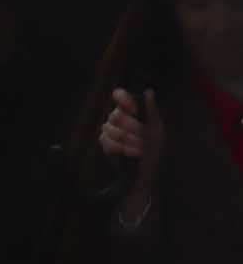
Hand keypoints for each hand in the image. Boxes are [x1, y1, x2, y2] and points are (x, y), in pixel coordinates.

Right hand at [101, 89, 164, 222]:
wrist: (148, 172)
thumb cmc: (155, 149)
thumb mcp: (158, 129)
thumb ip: (151, 111)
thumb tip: (149, 91)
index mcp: (131, 111)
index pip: (119, 95)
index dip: (124, 100)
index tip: (134, 110)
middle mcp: (117, 118)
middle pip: (116, 115)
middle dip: (133, 128)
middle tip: (145, 138)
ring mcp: (109, 130)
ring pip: (112, 129)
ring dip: (130, 141)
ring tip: (141, 149)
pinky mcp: (105, 143)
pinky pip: (108, 141)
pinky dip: (122, 149)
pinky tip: (132, 153)